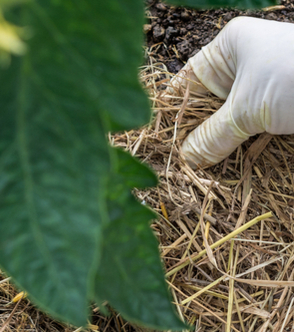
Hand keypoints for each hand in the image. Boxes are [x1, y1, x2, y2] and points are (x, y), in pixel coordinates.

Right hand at [167, 17, 293, 167]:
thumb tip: (186, 158)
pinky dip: (240, 151)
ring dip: (217, 148)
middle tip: (179, 167)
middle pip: (206, 106)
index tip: (160, 144)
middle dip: (195, 137)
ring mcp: (262, 89)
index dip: (172, 114)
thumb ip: (213, 136)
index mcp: (229, 48)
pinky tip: (226, 169)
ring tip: (199, 174)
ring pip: (228, 123)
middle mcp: (243, 66)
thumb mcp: (248, 109)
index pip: (187, 82)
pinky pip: (250, 134)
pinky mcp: (279, 112)